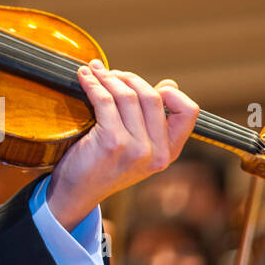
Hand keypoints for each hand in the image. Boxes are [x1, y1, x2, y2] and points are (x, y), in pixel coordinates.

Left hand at [45, 59, 198, 230]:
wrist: (76, 193)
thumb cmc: (102, 165)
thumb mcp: (136, 148)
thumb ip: (151, 122)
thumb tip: (169, 85)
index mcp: (168, 152)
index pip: (188, 112)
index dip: (170, 91)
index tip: (145, 84)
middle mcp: (157, 152)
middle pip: (152, 96)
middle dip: (128, 78)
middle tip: (110, 73)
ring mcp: (136, 149)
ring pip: (127, 96)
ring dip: (107, 77)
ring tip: (94, 71)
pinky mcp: (112, 143)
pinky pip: (104, 101)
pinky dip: (92, 83)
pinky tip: (84, 77)